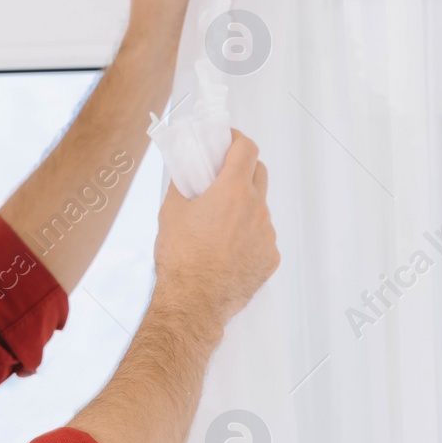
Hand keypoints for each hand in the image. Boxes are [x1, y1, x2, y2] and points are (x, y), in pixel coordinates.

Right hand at [152, 130, 279, 329]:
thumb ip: (180, 184)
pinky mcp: (270, 257)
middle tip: (223, 178)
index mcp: (232, 192)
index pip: (247, 149)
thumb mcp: (170, 213)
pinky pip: (262, 237)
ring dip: (245, 206)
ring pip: (260, 208)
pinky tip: (228, 250)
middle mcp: (256, 209)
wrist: (194, 302)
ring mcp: (267, 235)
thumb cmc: (181, 259)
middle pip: (259, 173)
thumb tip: (184, 170)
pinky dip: (249, 236)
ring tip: (220, 225)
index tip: (227, 141)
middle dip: (243, 168)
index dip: (237, 140)